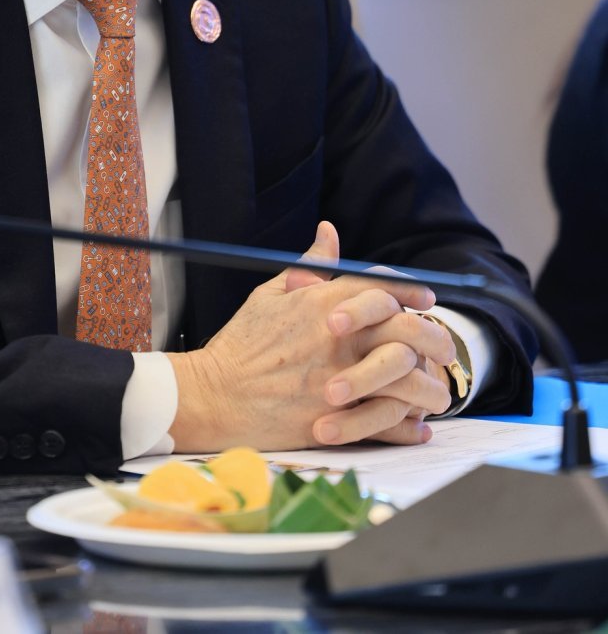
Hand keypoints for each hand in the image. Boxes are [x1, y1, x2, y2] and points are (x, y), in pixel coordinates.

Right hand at [167, 222, 454, 452]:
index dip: (412, 291)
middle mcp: (338, 339)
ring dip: (430, 386)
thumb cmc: (242, 342)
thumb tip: (329, 232)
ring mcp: (339, 379)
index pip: (382, 287)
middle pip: (407, 329)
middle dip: (434, 337)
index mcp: (322, 303)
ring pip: (407, 380)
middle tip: (443, 346)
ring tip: (438, 393)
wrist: (216, 394)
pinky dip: (408, 427)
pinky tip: (418, 426)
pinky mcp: (336, 418)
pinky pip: (388, 422)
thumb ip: (310, 264)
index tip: (428, 300)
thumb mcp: (271, 293)